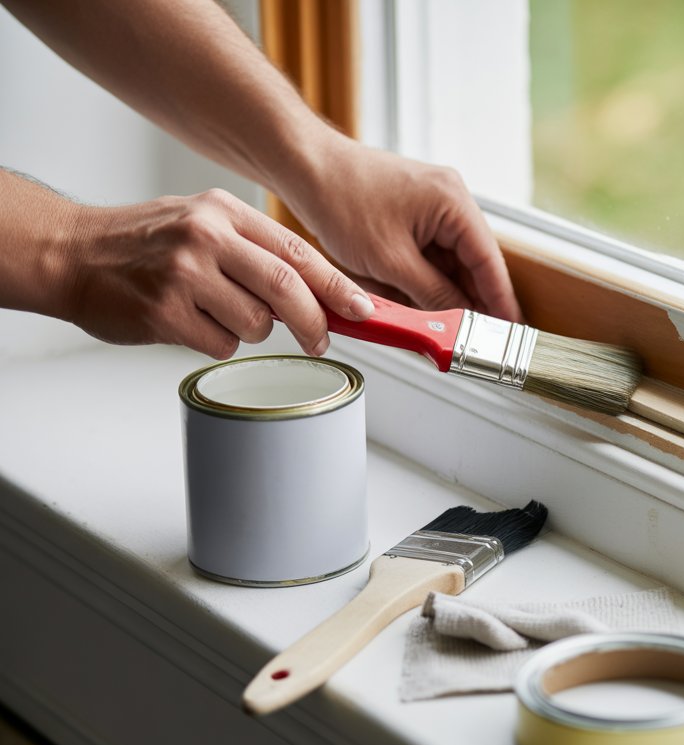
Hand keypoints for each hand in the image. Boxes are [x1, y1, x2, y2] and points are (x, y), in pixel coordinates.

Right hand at [61, 188, 373, 358]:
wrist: (71, 253)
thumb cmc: (143, 245)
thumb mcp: (204, 223)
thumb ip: (256, 250)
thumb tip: (320, 290)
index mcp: (224, 212)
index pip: (298, 251)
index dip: (337, 286)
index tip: (363, 308)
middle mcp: (207, 236)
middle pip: (287, 288)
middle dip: (314, 322)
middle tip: (320, 340)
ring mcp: (185, 274)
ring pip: (257, 324)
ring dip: (249, 331)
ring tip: (214, 313)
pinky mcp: (165, 312)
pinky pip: (221, 345)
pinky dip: (215, 343)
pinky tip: (189, 324)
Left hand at [282, 139, 522, 321]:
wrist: (304, 167)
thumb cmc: (340, 197)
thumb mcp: (390, 261)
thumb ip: (432, 295)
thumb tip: (459, 322)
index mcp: (453, 202)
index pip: (488, 261)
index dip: (500, 300)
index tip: (509, 331)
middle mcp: (450, 200)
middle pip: (472, 263)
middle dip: (470, 300)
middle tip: (473, 338)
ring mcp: (432, 206)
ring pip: (450, 263)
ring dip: (444, 292)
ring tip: (442, 326)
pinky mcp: (413, 214)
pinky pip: (430, 255)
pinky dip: (425, 280)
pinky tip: (418, 303)